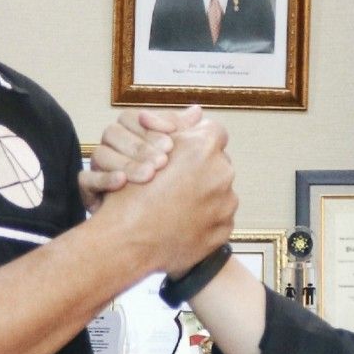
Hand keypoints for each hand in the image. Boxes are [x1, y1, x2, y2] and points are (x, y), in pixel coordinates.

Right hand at [81, 106, 196, 206]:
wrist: (142, 226)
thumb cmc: (161, 187)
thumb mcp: (176, 158)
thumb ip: (183, 135)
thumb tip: (197, 112)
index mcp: (129, 134)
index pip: (131, 118)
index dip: (150, 125)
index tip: (170, 140)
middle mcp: (111, 147)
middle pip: (114, 133)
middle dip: (141, 147)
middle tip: (163, 161)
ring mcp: (97, 167)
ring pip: (100, 154)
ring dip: (126, 163)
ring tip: (149, 175)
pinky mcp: (87, 189)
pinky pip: (85, 179)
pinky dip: (104, 179)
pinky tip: (123, 183)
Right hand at [91, 108, 236, 275]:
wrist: (128, 241)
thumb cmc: (132, 194)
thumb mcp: (148, 151)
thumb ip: (179, 130)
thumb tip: (197, 112)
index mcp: (204, 148)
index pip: (213, 132)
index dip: (196, 142)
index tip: (182, 155)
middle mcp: (221, 172)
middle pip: (217, 162)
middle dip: (200, 170)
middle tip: (176, 183)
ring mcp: (226, 202)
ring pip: (219, 190)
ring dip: (203, 194)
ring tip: (176, 205)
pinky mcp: (224, 228)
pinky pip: (219, 216)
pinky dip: (205, 217)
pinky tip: (182, 221)